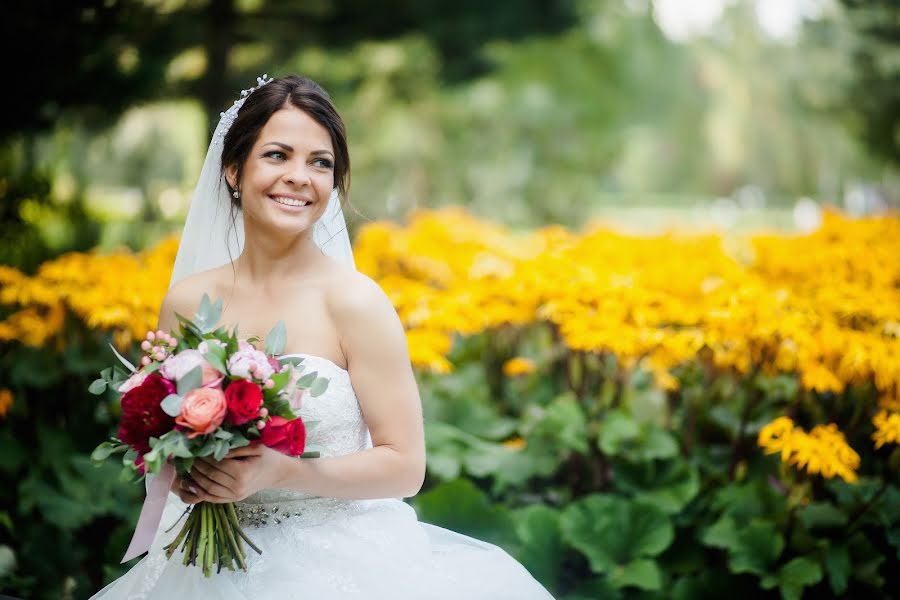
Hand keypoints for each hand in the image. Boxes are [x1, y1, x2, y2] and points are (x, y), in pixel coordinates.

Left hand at [173, 444, 287, 503]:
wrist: (279, 474)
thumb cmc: (268, 458)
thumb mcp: (255, 448)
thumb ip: (235, 449)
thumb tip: (215, 450)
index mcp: (243, 472)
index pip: (216, 464)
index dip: (204, 457)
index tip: (195, 449)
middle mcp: (237, 487)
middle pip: (209, 476)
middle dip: (196, 466)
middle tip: (187, 457)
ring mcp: (234, 496)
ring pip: (207, 489)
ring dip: (195, 479)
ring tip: (188, 468)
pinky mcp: (233, 500)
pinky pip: (212, 498)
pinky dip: (200, 492)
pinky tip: (192, 484)